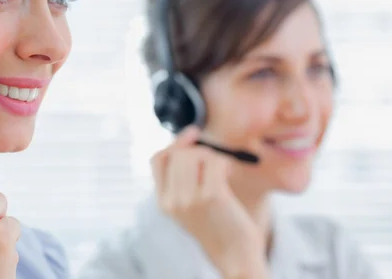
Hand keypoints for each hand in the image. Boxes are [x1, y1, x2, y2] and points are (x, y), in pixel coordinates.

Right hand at [151, 126, 268, 277]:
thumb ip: (184, 177)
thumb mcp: (190, 203)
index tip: (192, 135)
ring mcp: (190, 199)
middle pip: (178, 154)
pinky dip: (224, 162)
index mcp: (163, 202)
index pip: (157, 159)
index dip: (174, 143)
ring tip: (222, 170)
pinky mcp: (212, 196)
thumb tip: (191, 135)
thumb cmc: (218, 225)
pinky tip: (228, 172)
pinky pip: (215, 162)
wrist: (234, 255)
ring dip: (212, 155)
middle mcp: (172, 201)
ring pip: (195, 155)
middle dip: (199, 150)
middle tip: (215, 159)